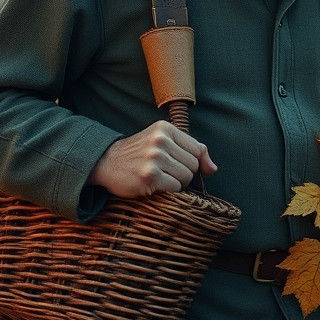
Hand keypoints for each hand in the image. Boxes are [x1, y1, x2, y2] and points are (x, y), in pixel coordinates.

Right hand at [89, 120, 216, 197]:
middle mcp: (161, 140)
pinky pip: (176, 188)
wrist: (105, 163)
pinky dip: (169, 191)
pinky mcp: (149, 176)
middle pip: (193, 165)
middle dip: (184, 174)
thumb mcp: (163, 142)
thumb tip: (213, 169)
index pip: (198, 149)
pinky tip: (154, 185)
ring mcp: (155, 158)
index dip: (195, 163)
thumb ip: (190, 150)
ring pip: (186, 177)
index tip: (182, 167)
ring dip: (177, 183)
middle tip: (166, 173)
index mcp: (165, 129)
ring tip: (160, 179)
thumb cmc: (138, 154)